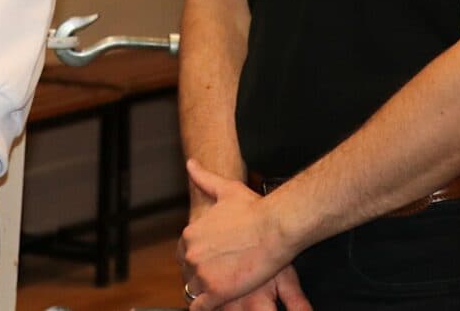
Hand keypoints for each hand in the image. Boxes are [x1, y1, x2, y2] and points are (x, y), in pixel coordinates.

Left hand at [180, 160, 301, 310]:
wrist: (274, 227)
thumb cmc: (254, 208)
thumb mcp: (226, 189)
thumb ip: (204, 178)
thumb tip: (191, 163)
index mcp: (191, 234)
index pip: (185, 253)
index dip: (199, 258)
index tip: (213, 261)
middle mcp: (192, 254)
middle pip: (189, 273)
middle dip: (202, 275)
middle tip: (220, 275)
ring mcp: (202, 274)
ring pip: (194, 291)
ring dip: (205, 291)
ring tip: (221, 289)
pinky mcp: (216, 292)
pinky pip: (200, 308)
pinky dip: (206, 308)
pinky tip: (217, 303)